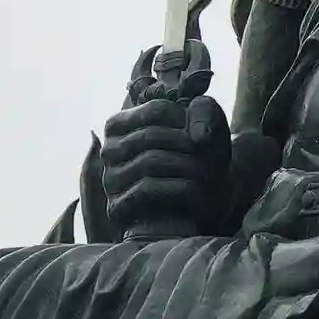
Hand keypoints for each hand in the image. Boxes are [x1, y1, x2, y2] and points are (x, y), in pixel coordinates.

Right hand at [101, 94, 231, 238]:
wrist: (202, 199)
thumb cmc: (199, 154)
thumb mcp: (207, 125)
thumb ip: (205, 111)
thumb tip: (199, 136)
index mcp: (120, 124)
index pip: (155, 110)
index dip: (187, 120)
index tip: (203, 132)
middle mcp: (109, 150)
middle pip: (151, 136)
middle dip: (187, 145)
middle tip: (210, 157)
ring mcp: (110, 180)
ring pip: (148, 162)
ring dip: (186, 167)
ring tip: (206, 173)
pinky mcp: (118, 207)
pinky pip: (146, 190)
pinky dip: (177, 188)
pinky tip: (195, 190)